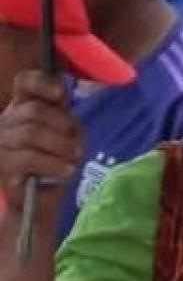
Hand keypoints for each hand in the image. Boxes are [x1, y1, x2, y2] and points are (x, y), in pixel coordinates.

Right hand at [0, 71, 80, 231]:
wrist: (39, 198)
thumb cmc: (55, 161)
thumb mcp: (65, 133)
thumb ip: (64, 116)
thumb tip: (65, 104)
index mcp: (22, 106)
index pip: (25, 82)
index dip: (43, 83)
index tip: (61, 95)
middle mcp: (5, 121)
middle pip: (33, 110)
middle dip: (62, 126)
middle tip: (77, 145)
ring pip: (30, 132)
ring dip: (60, 146)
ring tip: (73, 158)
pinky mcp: (1, 165)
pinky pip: (28, 157)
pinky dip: (53, 163)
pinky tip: (66, 170)